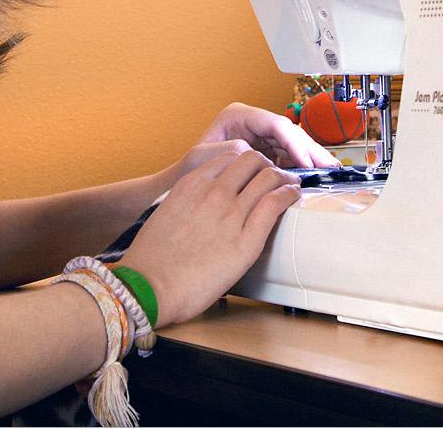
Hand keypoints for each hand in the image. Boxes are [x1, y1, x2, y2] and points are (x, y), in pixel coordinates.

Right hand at [121, 150, 301, 326]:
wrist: (149, 286)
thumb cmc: (151, 258)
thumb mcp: (166, 213)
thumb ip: (187, 201)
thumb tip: (199, 206)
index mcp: (192, 183)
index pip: (229, 157)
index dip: (246, 162)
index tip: (253, 169)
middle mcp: (213, 192)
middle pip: (251, 161)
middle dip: (266, 164)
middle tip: (274, 175)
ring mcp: (231, 214)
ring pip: (267, 178)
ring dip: (282, 176)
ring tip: (291, 182)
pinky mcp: (246, 240)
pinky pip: (274, 204)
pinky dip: (288, 194)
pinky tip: (293, 194)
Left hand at [189, 101, 340, 170]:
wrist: (183, 183)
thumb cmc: (189, 170)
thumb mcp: (202, 157)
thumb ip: (227, 151)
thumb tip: (253, 151)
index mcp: (238, 116)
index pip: (274, 124)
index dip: (294, 143)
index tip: (306, 164)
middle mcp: (252, 122)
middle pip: (289, 131)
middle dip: (310, 149)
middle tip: (330, 167)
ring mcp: (261, 136)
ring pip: (293, 143)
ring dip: (312, 157)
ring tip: (332, 171)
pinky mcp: (266, 151)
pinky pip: (289, 156)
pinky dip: (304, 166)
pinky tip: (318, 175)